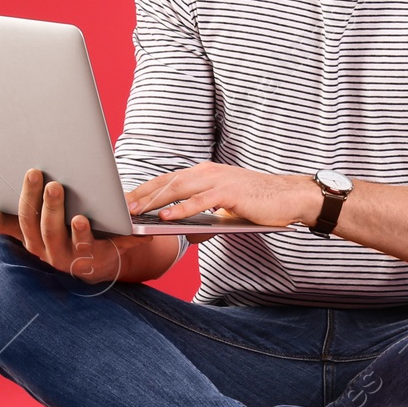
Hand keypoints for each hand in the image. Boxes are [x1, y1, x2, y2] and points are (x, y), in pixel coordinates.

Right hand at [0, 168, 141, 284]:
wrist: (99, 257)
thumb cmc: (60, 233)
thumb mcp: (32, 226)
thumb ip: (4, 221)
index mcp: (34, 240)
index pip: (26, 219)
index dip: (29, 197)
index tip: (34, 171)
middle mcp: (53, 253)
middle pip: (48, 231)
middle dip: (50, 207)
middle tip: (54, 184)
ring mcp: (77, 259)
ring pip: (74, 244)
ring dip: (76, 229)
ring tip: (79, 215)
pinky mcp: (103, 260)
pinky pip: (105, 251)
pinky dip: (109, 239)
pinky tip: (109, 225)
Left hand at [126, 162, 321, 229]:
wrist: (290, 197)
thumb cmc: (258, 204)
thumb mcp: (225, 211)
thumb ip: (205, 219)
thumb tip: (188, 234)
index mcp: (204, 174)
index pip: (167, 180)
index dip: (144, 189)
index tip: (122, 200)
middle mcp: (207, 172)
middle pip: (166, 182)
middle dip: (140, 194)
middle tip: (117, 205)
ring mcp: (218, 180)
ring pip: (179, 189)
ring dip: (153, 200)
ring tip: (133, 211)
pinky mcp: (230, 193)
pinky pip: (200, 201)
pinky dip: (181, 209)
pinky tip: (165, 216)